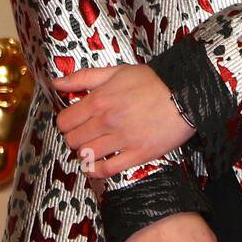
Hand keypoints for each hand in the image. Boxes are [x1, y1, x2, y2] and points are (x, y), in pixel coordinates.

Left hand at [54, 64, 195, 179]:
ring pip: (87, 156)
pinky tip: (99, 164)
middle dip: (75, 138)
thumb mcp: (116, 71)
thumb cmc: (152, 81)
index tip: (74, 122)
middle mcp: (107, 121)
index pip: (65, 121)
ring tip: (94, 147)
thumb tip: (57, 82)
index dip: (66, 123)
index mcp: (100, 100)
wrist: (185, 94)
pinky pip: (108, 170)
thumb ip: (84, 77)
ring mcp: (122, 140)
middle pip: (73, 141)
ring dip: (86, 153)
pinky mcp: (137, 154)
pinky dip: (97, 170)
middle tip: (85, 134)